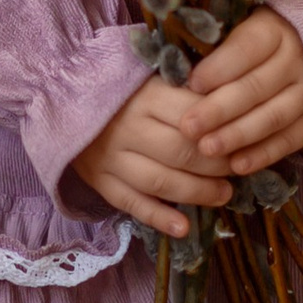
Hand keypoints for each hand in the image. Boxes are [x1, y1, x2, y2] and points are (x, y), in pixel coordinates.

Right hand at [73, 76, 233, 237]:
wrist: (60, 99)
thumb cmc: (118, 85)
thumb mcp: (148, 74)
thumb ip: (182, 87)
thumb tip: (228, 97)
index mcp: (145, 95)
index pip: (192, 116)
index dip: (221, 130)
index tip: (242, 137)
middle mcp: (129, 128)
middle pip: (181, 152)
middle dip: (216, 165)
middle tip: (238, 169)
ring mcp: (112, 159)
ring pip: (161, 181)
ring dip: (197, 192)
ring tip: (224, 195)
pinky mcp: (101, 182)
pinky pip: (133, 204)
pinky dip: (159, 217)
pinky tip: (184, 228)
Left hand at [177, 7, 302, 174]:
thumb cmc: (253, 40)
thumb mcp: (239, 26)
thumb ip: (215, 43)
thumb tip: (177, 65)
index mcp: (275, 30)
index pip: (247, 48)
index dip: (219, 67)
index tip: (192, 84)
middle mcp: (297, 59)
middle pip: (256, 87)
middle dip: (219, 109)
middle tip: (188, 127)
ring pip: (273, 117)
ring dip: (238, 135)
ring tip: (207, 148)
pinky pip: (291, 141)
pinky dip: (264, 155)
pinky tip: (236, 165)